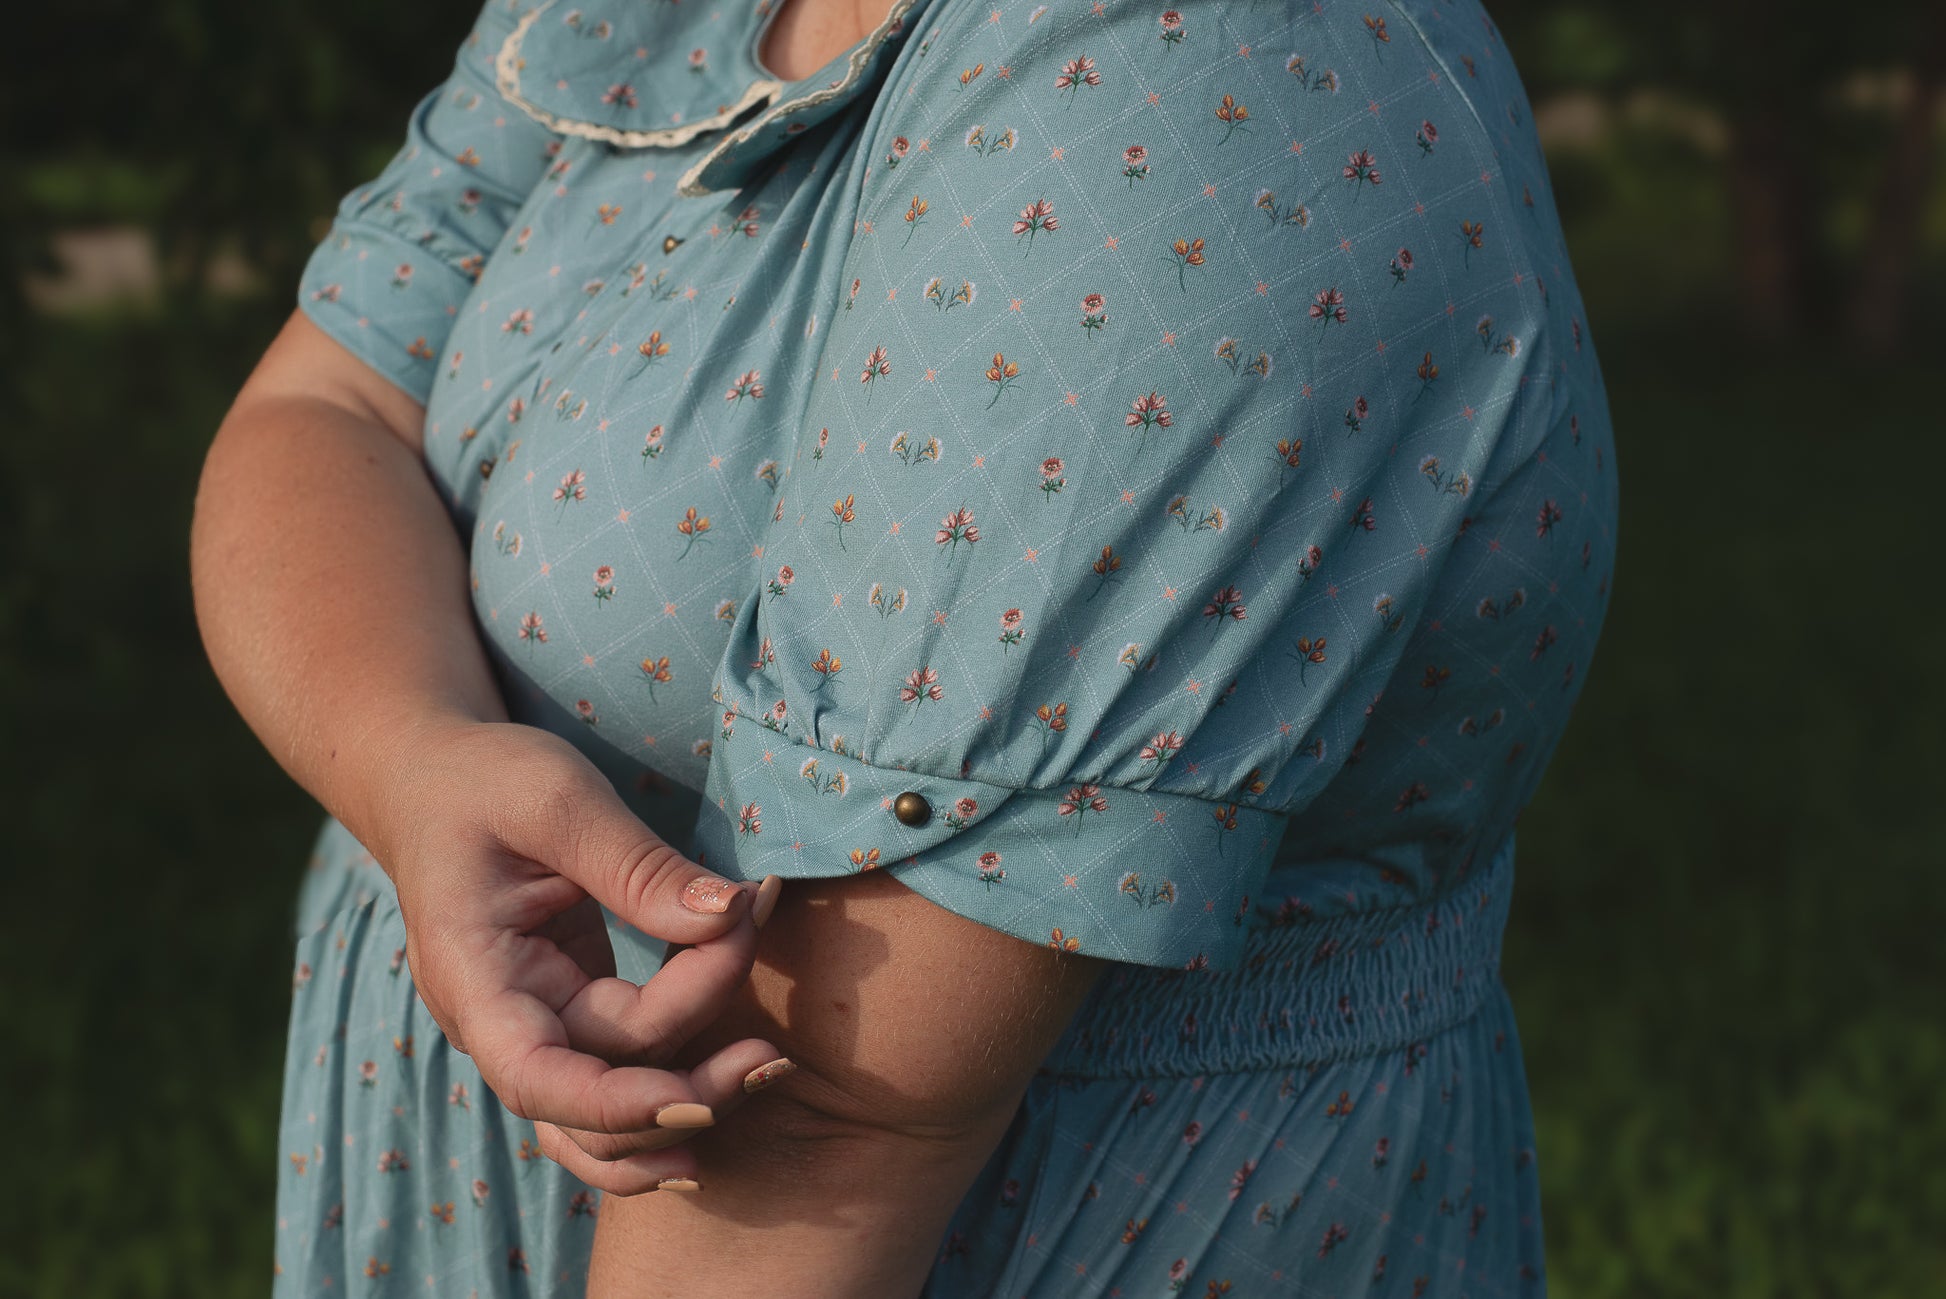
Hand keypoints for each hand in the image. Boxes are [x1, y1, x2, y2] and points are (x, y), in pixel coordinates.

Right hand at [365, 717, 788, 1193]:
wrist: (438, 780)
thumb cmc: (485, 781)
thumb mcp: (560, 801)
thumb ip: (638, 866)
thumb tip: (730, 914)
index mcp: (474, 979)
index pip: (536, 1078)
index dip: (616, 1104)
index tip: (697, 1102)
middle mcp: (501, 1022)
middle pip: (593, 1100)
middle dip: (683, 1090)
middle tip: (771, 1052)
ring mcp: (539, 1022)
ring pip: (611, 1107)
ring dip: (688, 1100)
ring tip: (768, 1067)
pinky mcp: (577, 1007)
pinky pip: (627, 1068)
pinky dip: (678, 1079)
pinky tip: (736, 1082)